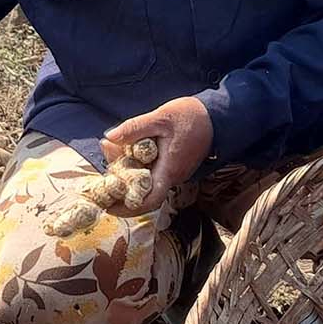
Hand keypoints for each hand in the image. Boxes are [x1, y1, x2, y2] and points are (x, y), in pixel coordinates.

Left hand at [103, 95, 213, 212]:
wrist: (218, 115)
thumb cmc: (192, 116)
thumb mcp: (161, 117)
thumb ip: (135, 128)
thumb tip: (109, 137)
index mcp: (170, 170)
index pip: (148, 201)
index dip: (127, 208)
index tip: (107, 205)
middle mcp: (172, 176)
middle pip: (142, 190)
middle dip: (120, 181)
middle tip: (104, 161)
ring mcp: (173, 171)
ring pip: (145, 179)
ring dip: (127, 169)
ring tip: (112, 149)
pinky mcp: (173, 164)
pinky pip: (152, 170)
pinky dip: (137, 162)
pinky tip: (127, 147)